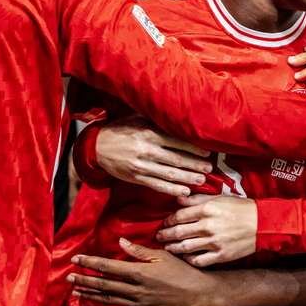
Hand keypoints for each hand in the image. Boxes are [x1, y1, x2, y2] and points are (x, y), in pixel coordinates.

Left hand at [69, 238, 218, 305]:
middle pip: (105, 284)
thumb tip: (120, 241)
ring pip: (109, 300)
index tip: (76, 259)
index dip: (91, 262)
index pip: (108, 266)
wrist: (200, 293)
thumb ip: (140, 251)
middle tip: (68, 276)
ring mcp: (139, 304)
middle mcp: (136, 289)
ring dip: (91, 296)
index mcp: (139, 271)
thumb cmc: (183, 270)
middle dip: (85, 279)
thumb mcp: (163, 255)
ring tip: (75, 292)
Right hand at [95, 117, 211, 196]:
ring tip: (202, 180)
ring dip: (187, 178)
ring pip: (169, 174)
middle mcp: (147, 150)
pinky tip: (184, 191)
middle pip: (177, 159)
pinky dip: (172, 189)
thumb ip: (155, 118)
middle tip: (210, 168)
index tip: (207, 152)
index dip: (194, 148)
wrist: (96, 147)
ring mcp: (141, 166)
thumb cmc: (120, 130)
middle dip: (195, 164)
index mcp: (149, 133)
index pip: (177, 141)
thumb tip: (177, 114)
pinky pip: (157, 185)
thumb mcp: (136, 118)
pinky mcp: (136, 178)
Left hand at [156, 194, 256, 266]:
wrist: (262, 224)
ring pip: (185, 248)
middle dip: (165, 235)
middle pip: (178, 233)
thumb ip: (198, 199)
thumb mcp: (220, 198)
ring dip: (172, 248)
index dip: (168, 220)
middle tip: (159, 236)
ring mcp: (214, 242)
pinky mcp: (221, 255)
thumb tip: (179, 199)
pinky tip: (185, 257)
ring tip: (168, 247)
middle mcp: (208, 226)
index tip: (165, 223)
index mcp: (207, 209)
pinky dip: (188, 260)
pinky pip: (199, 261)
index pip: (179, 216)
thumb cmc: (241, 208)